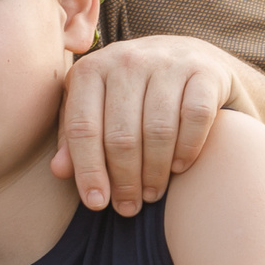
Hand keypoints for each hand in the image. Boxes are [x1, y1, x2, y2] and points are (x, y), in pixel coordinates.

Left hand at [53, 34, 259, 214]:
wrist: (190, 57)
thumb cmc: (132, 93)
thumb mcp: (96, 107)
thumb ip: (75, 137)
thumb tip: (59, 171)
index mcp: (90, 69)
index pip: (83, 128)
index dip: (88, 171)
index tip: (97, 204)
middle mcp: (127, 60)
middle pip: (121, 135)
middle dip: (124, 180)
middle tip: (129, 207)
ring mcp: (168, 62)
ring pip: (158, 130)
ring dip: (155, 172)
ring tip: (152, 194)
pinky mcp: (204, 72)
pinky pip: (195, 118)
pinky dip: (187, 149)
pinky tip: (179, 168)